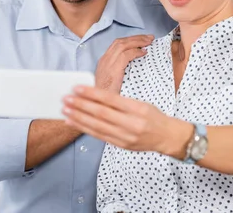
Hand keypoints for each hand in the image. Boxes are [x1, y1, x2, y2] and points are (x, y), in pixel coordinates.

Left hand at [62, 85, 188, 153]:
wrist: (167, 137)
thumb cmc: (153, 117)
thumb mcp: (140, 103)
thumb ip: (119, 101)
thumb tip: (94, 95)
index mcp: (137, 109)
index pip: (110, 99)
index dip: (92, 93)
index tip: (77, 87)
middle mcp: (131, 124)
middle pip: (101, 113)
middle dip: (81, 105)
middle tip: (66, 98)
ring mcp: (126, 136)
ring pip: (97, 126)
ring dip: (79, 118)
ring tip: (65, 110)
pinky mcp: (121, 145)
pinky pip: (100, 136)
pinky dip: (85, 129)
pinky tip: (74, 123)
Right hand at [95, 34, 153, 92]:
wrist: (98, 103)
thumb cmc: (107, 95)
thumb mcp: (112, 80)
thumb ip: (119, 70)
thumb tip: (134, 64)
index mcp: (104, 61)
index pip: (117, 44)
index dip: (130, 40)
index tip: (142, 40)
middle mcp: (105, 59)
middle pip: (120, 41)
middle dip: (136, 38)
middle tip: (149, 37)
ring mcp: (108, 63)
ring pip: (123, 45)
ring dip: (138, 41)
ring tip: (148, 41)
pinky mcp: (113, 69)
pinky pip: (126, 55)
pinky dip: (136, 52)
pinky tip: (143, 53)